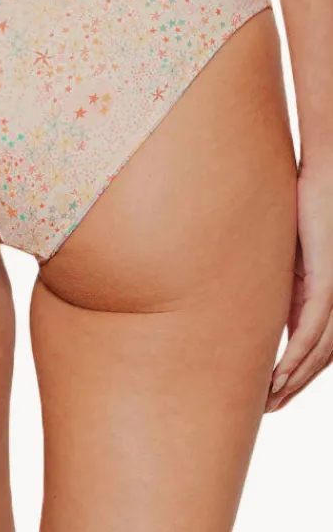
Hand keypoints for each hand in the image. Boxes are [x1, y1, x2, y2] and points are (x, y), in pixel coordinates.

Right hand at [266, 157, 332, 411]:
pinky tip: (281, 374)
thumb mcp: (286, 247)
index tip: (272, 391)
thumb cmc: (302, 199)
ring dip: (294, 380)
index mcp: (324, 290)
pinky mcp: (328, 281)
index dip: (297, 372)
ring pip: (319, 352)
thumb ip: (281, 275)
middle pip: (320, 358)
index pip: (316, 344)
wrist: (324, 171)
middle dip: (294, 386)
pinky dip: (297, 356)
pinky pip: (313, 329)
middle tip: (268, 408)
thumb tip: (254, 296)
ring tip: (270, 400)